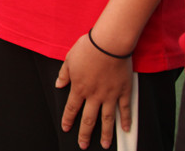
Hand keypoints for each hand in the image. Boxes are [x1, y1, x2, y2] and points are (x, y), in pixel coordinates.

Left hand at [56, 34, 132, 149]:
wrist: (108, 44)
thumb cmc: (88, 48)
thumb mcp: (69, 59)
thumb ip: (64, 74)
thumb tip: (58, 84)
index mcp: (79, 87)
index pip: (71, 108)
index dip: (68, 119)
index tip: (66, 128)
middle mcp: (94, 95)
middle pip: (89, 119)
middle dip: (85, 134)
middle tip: (83, 145)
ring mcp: (110, 95)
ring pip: (107, 120)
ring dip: (106, 134)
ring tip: (105, 145)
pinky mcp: (123, 91)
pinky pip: (125, 109)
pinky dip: (126, 120)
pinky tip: (125, 129)